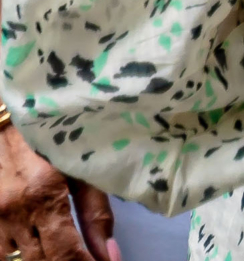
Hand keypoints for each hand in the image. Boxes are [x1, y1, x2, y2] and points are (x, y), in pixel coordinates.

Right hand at [0, 123, 111, 260]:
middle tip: (86, 259)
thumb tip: (110, 255)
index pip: (66, 253)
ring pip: (18, 259)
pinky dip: (18, 253)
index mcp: (45, 197)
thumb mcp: (82, 170)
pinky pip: (1, 250)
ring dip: (43, 260)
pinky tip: (37, 246)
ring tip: (64, 251)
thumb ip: (96, 214)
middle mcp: (15, 212)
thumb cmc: (54, 139)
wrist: (8, 120)